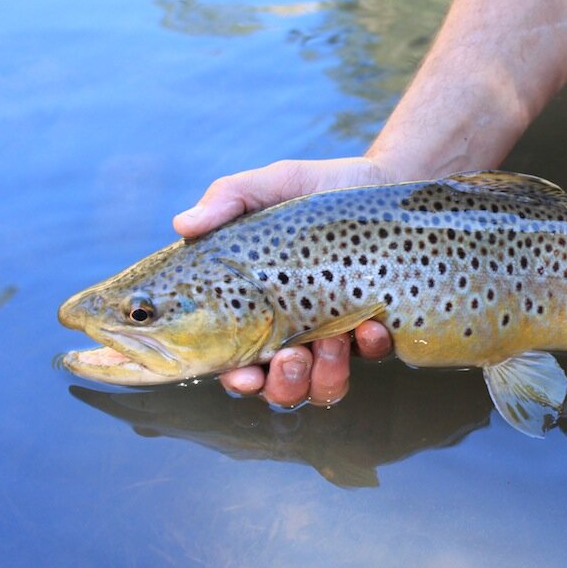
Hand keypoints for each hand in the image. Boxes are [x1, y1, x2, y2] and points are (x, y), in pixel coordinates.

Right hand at [173, 157, 395, 406]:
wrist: (384, 179)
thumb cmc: (318, 188)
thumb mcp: (272, 185)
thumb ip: (229, 200)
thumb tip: (183, 224)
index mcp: (256, 308)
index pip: (235, 360)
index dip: (236, 379)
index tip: (242, 374)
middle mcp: (293, 330)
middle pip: (279, 388)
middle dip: (283, 385)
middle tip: (290, 357)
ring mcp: (336, 332)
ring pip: (324, 385)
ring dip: (325, 374)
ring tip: (331, 340)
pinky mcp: (375, 325)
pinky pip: (373, 355)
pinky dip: (370, 347)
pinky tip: (370, 325)